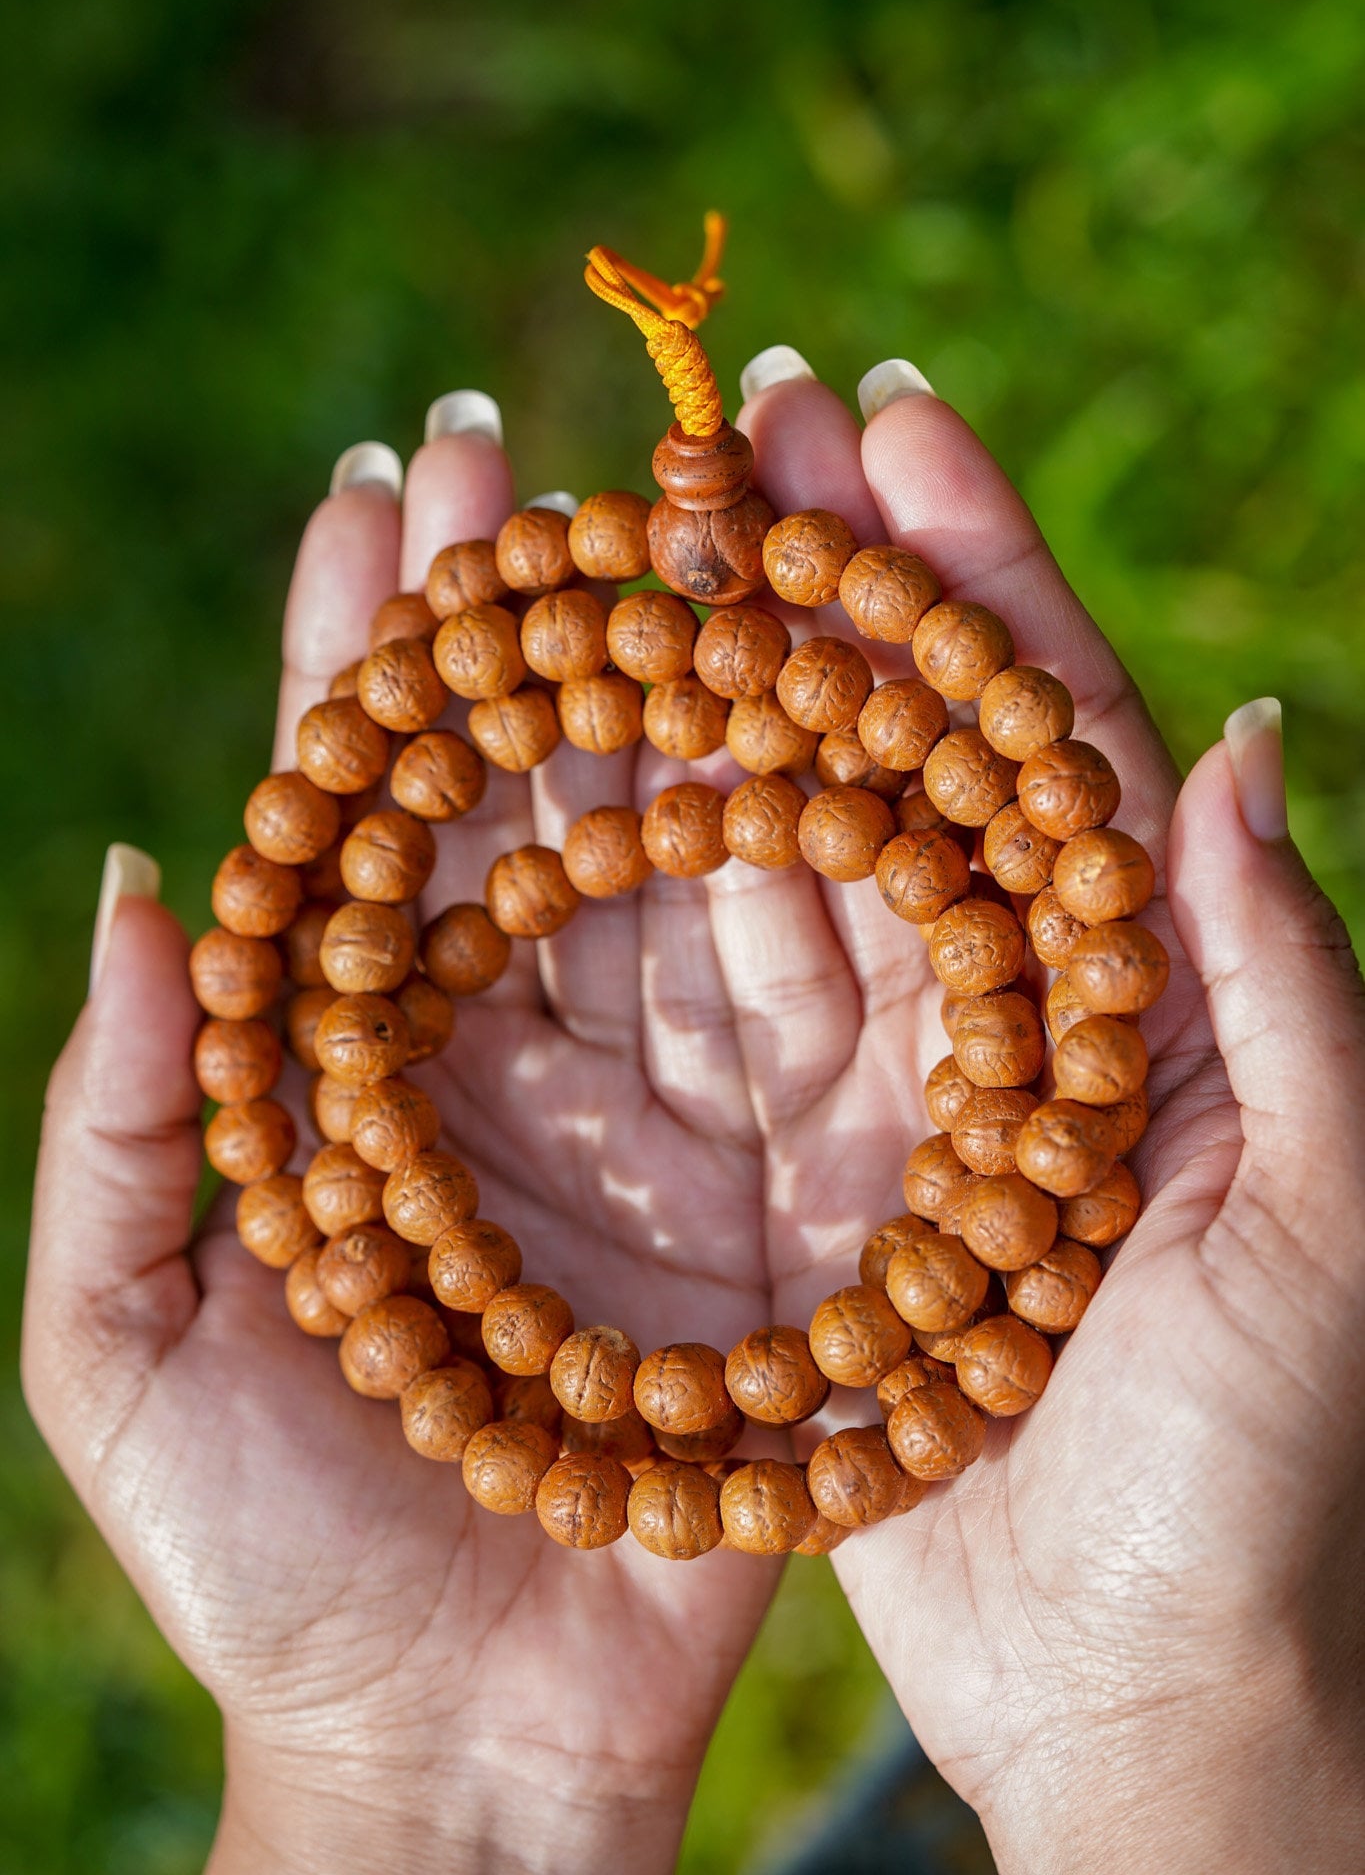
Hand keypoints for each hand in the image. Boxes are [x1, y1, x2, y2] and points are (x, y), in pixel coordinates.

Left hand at [22, 420, 781, 1874]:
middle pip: (516, 794)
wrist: (453, 1746)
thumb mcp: (123, 1340)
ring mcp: (660, 1104)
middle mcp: (514, 1049)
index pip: (362, 810)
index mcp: (359, 1061)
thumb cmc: (264, 1556)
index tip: (373, 496)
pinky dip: (816, 853)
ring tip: (674, 519)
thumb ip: (124, 1113)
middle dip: (509, 616)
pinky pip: (809, 998)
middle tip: (515, 446)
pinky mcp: (786, 1184)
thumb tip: (137, 875)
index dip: (362, 651)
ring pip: (662, 852)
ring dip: (670, 688)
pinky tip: (823, 711)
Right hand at [728, 360, 1364, 1873]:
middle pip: (890, 753)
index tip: (887, 418)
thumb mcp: (1319, 1230)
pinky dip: (629, 893)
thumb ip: (1291, 988)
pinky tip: (557, 784)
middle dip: (813, 584)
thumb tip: (1242, 741)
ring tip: (608, 559)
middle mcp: (1003, 1008)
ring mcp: (881, 1088)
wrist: (1138, 1703)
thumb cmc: (1260, 1488)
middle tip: (717, 431)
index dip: (974, 566)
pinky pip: (693, 1010)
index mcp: (1139, 989)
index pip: (1047, 730)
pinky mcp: (780, 1185)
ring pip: (773, 852)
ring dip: (699, 705)